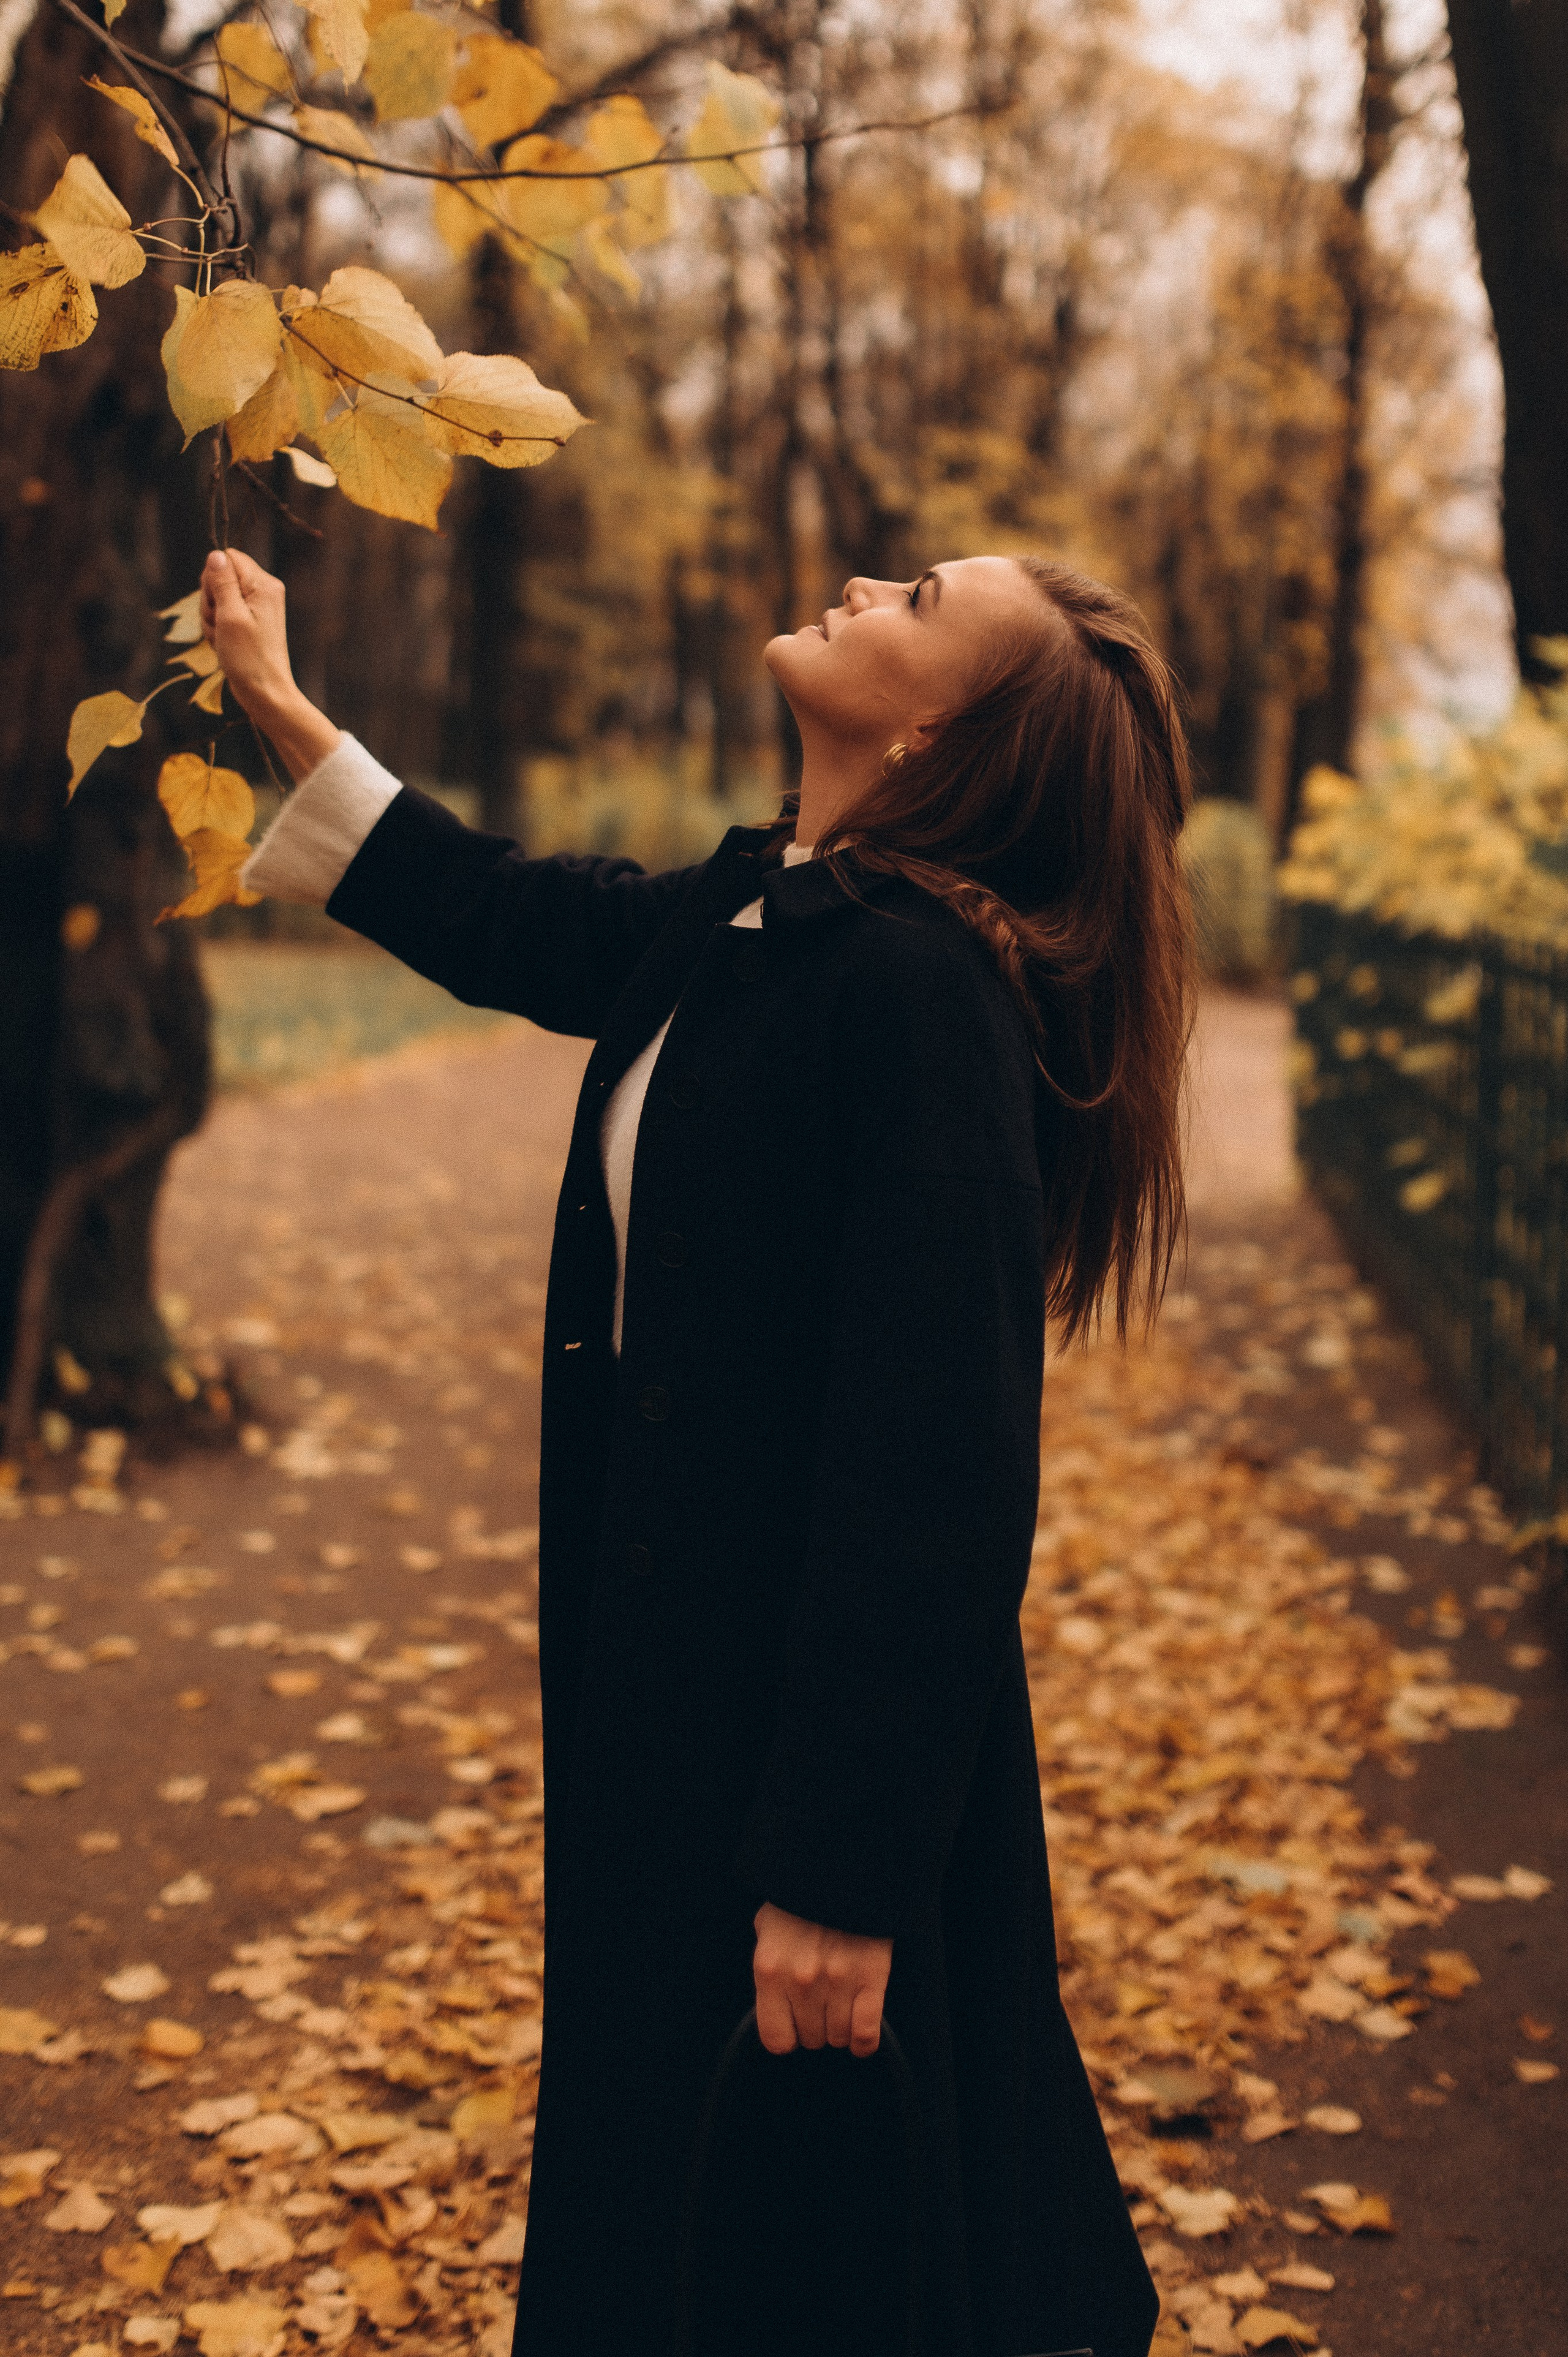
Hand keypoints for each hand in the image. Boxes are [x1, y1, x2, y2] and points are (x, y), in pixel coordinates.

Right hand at [201, 548, 339, 781]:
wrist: (264, 692)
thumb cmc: (248, 657)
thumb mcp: (230, 615)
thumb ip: (222, 582)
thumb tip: (216, 554)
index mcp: (263, 584)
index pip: (227, 558)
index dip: (213, 577)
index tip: (218, 602)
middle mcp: (263, 591)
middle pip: (219, 578)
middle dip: (211, 601)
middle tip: (220, 624)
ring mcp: (256, 608)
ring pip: (216, 599)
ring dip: (212, 619)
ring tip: (223, 639)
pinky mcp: (248, 623)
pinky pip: (221, 616)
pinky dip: (217, 630)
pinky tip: (224, 645)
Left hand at [752, 1901, 891, 2058]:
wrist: (841, 1868)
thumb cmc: (800, 1898)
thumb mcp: (767, 1929)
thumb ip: (768, 1968)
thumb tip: (774, 2004)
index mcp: (770, 1971)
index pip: (776, 2039)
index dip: (788, 2036)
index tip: (795, 2026)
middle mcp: (801, 1983)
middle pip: (811, 2039)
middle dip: (816, 2027)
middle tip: (822, 2006)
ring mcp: (837, 1983)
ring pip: (839, 2037)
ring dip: (840, 2029)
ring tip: (842, 2007)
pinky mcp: (871, 1979)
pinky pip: (865, 2033)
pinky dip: (864, 2041)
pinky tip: (861, 2036)